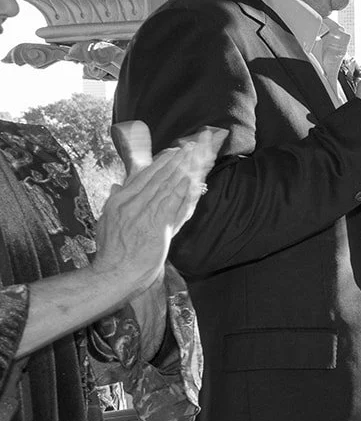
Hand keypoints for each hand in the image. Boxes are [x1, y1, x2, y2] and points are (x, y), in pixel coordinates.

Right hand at [93, 126, 224, 289]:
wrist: (115, 272)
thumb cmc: (112, 252)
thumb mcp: (106, 222)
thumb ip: (114, 202)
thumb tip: (116, 186)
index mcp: (120, 200)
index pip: (143, 175)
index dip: (160, 162)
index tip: (173, 152)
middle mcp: (131, 203)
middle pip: (157, 176)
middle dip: (175, 160)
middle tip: (190, 148)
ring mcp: (144, 213)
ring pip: (167, 186)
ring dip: (182, 170)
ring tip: (195, 157)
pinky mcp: (156, 226)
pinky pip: (173, 203)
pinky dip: (183, 190)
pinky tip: (193, 179)